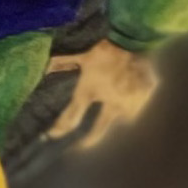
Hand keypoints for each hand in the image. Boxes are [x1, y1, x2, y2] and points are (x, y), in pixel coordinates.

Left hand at [43, 39, 162, 147]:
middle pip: (98, 130)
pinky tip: (125, 106)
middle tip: (80, 147)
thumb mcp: (82, 54)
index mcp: (90, 90)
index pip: (72, 115)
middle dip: (88, 141)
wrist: (136, 40)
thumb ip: (62, 62)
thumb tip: (42, 68)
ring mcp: (129, 102)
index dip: (60, 128)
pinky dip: (128, 110)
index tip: (52, 135)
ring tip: (104, 124)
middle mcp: (109, 101)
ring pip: (119, 122)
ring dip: (112, 122)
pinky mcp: (144, 99)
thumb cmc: (106, 48)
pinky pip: (134, 110)